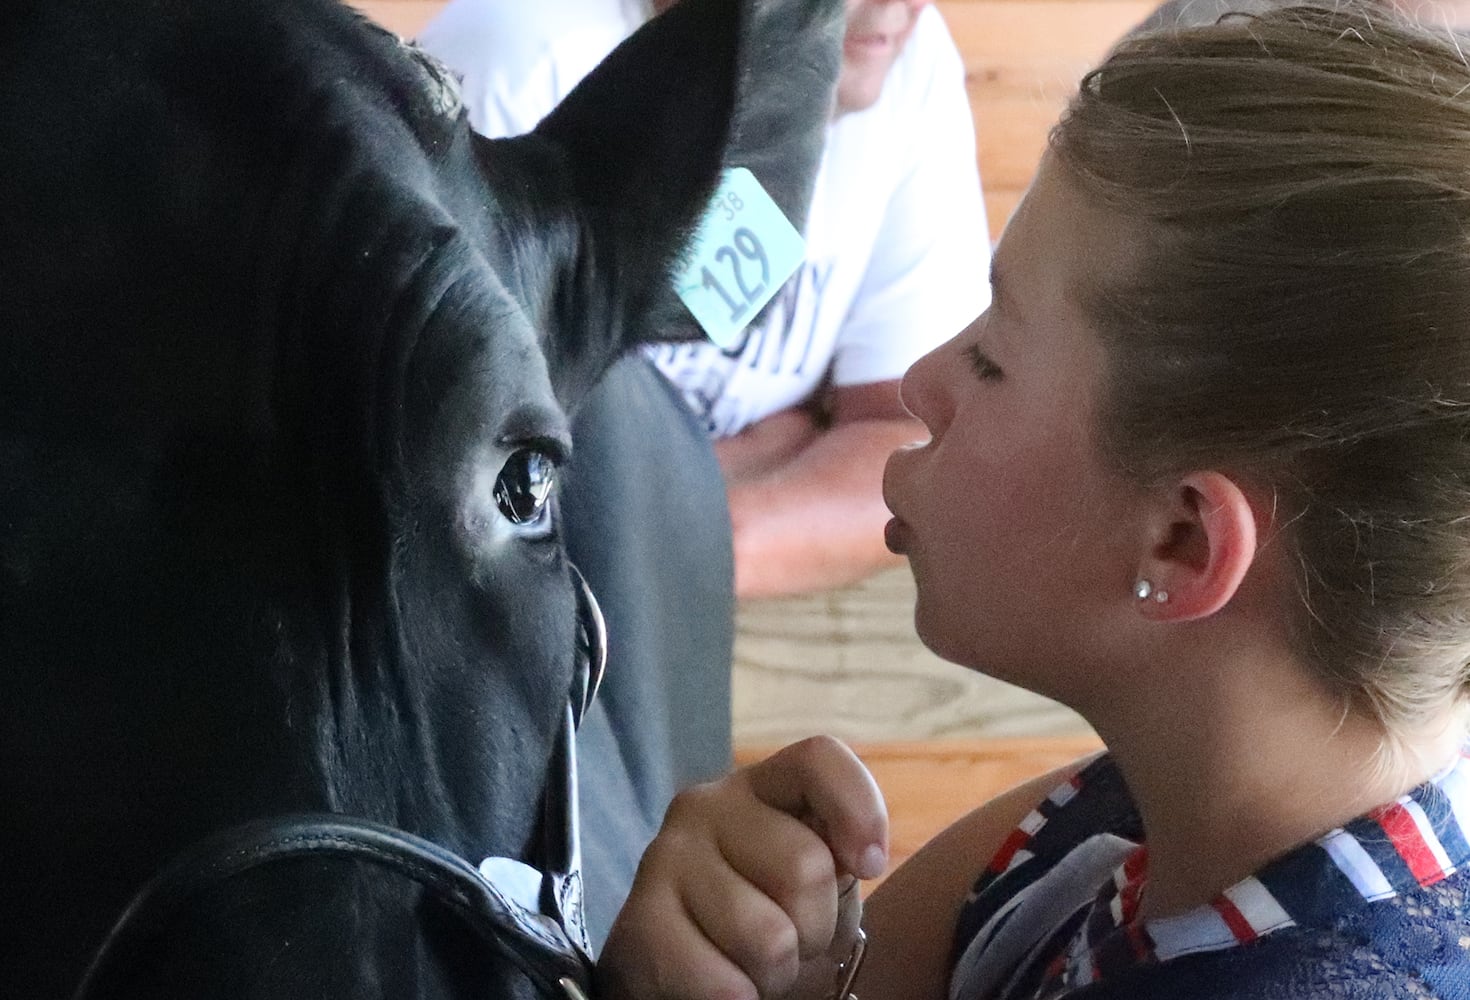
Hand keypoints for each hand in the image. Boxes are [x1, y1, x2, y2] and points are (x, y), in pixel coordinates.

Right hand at [596, 736, 888, 999]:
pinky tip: (721, 985)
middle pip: (805, 866)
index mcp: (758, 787)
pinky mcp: (640, 924)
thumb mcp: (811, 880)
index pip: (819, 760)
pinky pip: (725, 985)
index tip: (869, 866)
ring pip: (769, 937)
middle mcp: (704, 807)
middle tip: (789, 939)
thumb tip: (862, 857)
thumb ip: (834, 851)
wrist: (681, 977)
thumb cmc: (763, 919)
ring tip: (750, 963)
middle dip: (815, 927)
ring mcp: (664, 859)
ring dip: (775, 973)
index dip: (859, 810)